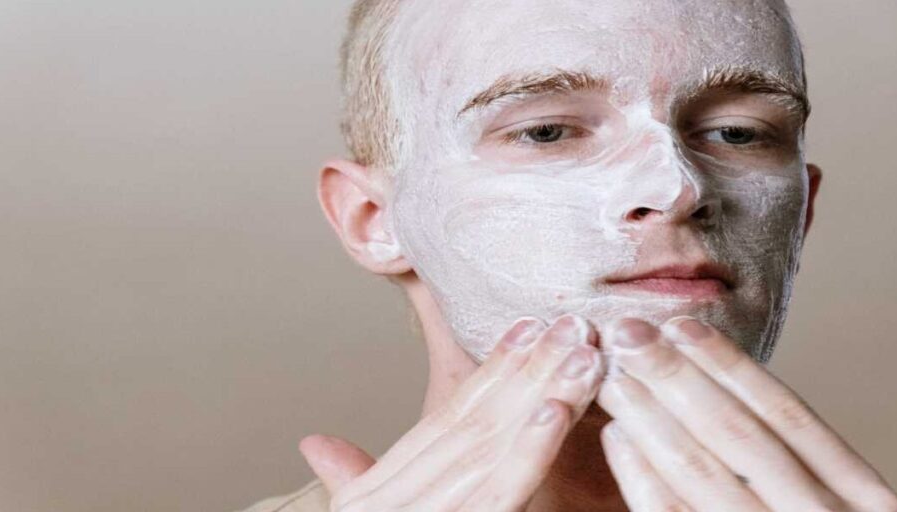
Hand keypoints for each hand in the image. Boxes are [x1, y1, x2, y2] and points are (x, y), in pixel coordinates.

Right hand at [299, 315, 604, 510]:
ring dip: (538, 396)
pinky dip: (526, 452)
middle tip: (572, 324)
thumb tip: (316, 442)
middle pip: (470, 423)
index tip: (531, 327)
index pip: (442, 423)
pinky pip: (495, 494)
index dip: (490, 372)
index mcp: (373, 497)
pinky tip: (555, 413)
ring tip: (579, 355)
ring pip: (487, 448)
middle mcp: (383, 502)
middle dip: (526, 371)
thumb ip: (353, 481)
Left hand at [595, 316, 896, 510]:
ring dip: (649, 418)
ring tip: (612, 374)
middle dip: (674, 378)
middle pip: (735, 436)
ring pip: (700, 473)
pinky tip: (615, 439)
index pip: (790, 420)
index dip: (732, 369)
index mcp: (863, 507)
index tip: (683, 326)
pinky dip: (641, 480)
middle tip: (626, 332)